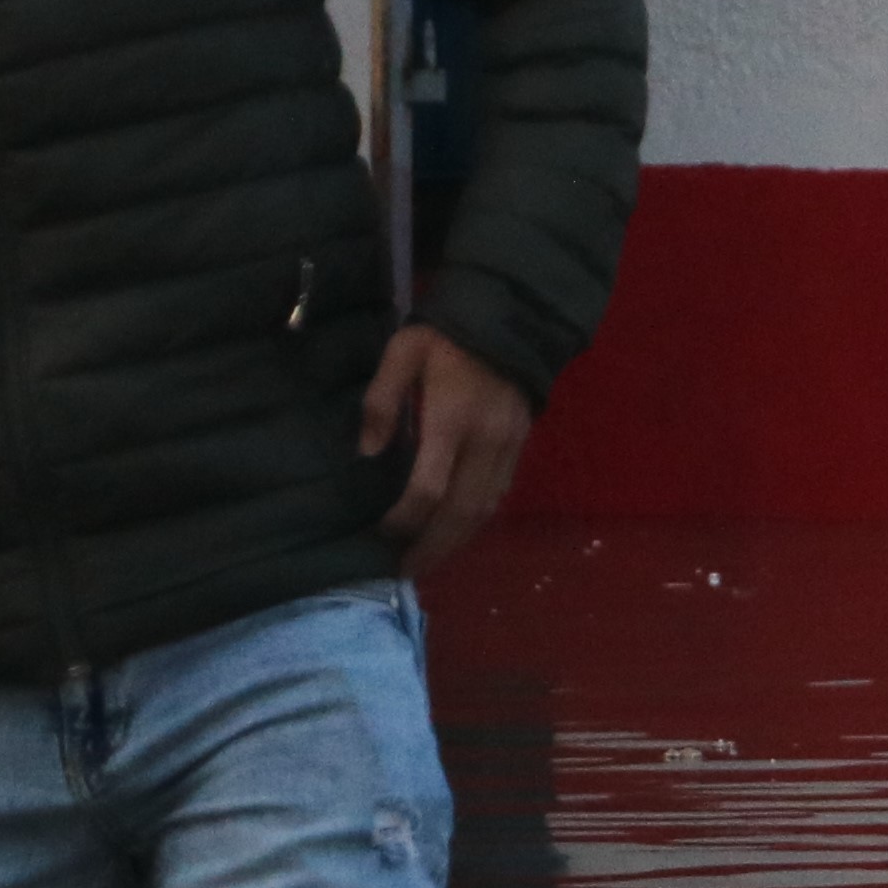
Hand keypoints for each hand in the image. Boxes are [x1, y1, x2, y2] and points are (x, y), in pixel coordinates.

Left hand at [363, 328, 536, 569]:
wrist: (511, 317)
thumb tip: (367, 453)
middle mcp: (486, 442)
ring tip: (425, 560)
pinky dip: (474, 522)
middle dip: (431, 547)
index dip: (404, 519)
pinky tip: (453, 532)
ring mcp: (508, 448)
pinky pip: (497, 497)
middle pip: (460, 513)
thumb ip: (381, 401)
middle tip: (403, 571)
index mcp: (453, 419)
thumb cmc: (447, 335)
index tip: (381, 532)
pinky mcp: (519, 448)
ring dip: (454, 542)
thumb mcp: (402, 353)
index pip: (429, 488)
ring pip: (484, 511)